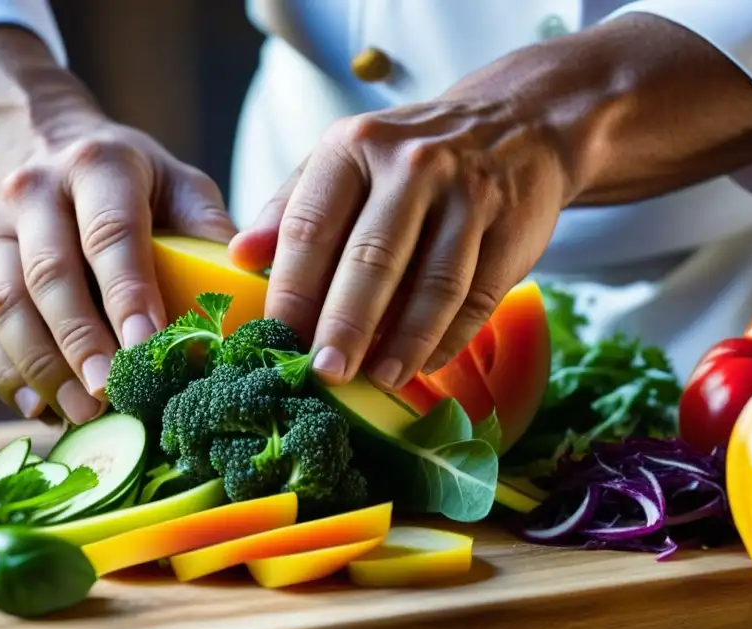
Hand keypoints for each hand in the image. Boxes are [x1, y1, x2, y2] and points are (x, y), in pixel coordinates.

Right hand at [0, 29, 236, 423]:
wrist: (31, 145)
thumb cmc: (126, 180)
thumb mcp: (175, 183)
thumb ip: (210, 232)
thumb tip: (256, 295)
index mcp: (97, 166)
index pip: (111, 235)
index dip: (129, 295)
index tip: (150, 349)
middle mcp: (33, 192)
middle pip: (50, 276)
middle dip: (82, 343)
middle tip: (114, 394)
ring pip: (4, 307)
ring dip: (43, 368)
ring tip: (85, 413)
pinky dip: (8, 376)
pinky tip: (44, 409)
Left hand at [231, 99, 570, 391]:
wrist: (514, 124)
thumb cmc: (409, 157)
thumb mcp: (344, 161)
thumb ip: (290, 207)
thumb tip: (237, 258)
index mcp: (355, 147)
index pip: (310, 227)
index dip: (292, 291)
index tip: (278, 340)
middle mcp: (412, 166)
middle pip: (372, 260)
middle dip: (345, 325)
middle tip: (325, 374)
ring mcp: (468, 196)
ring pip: (433, 284)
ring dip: (403, 342)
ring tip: (378, 380)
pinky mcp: (512, 229)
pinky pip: (477, 297)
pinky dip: (448, 338)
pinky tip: (423, 364)